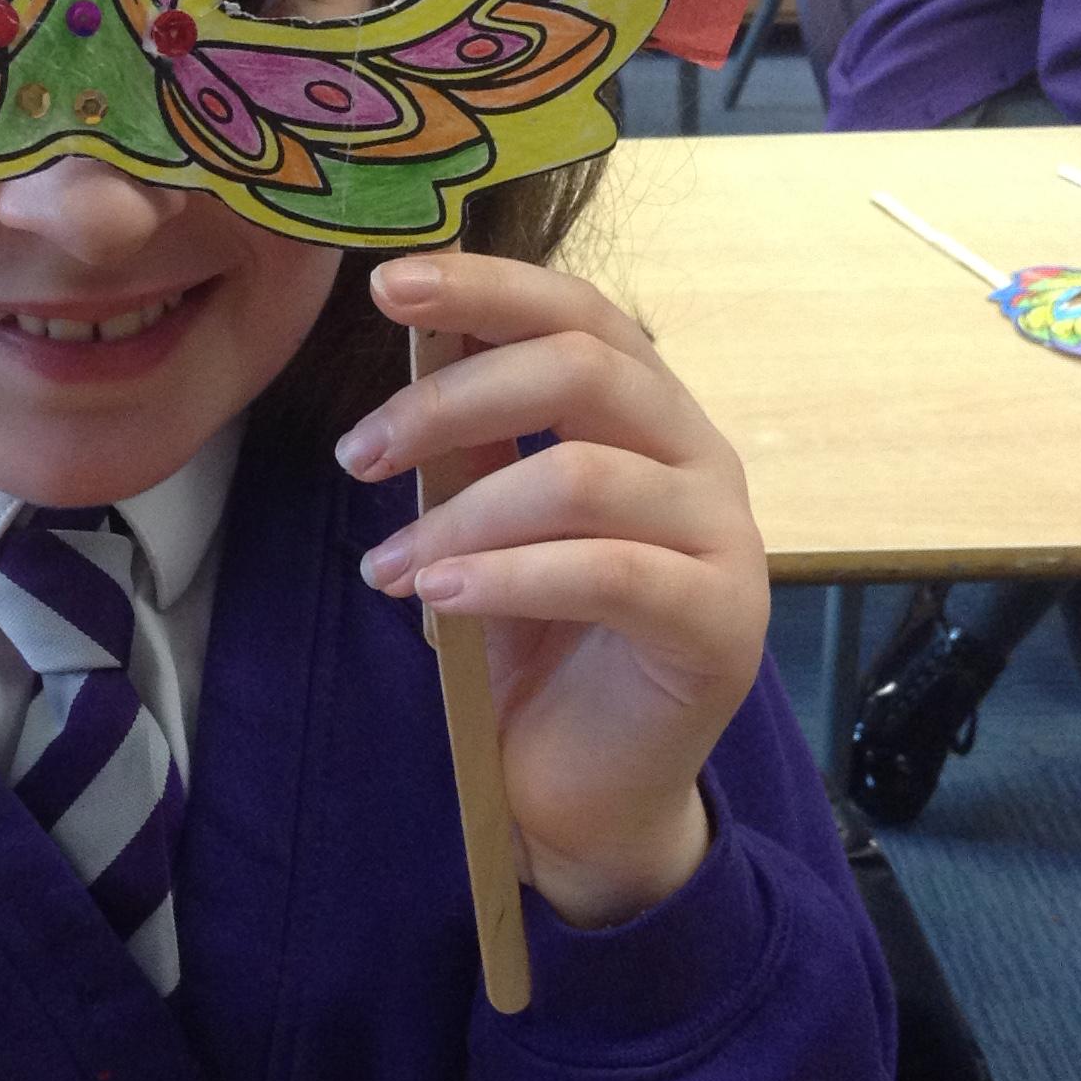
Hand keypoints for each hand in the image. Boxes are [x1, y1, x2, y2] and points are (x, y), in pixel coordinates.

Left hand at [338, 254, 769, 929]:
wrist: (588, 795)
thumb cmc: (539, 651)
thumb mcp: (489, 525)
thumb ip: (476, 441)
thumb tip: (419, 333)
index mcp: (650, 416)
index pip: (580, 313)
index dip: (488, 286)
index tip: (386, 284)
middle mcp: (700, 459)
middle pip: (585, 368)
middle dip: (452, 399)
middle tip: (357, 453)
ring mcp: (722, 539)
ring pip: (585, 475)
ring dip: (461, 514)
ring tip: (385, 567)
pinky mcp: (719, 623)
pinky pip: (609, 573)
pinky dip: (509, 577)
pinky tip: (438, 596)